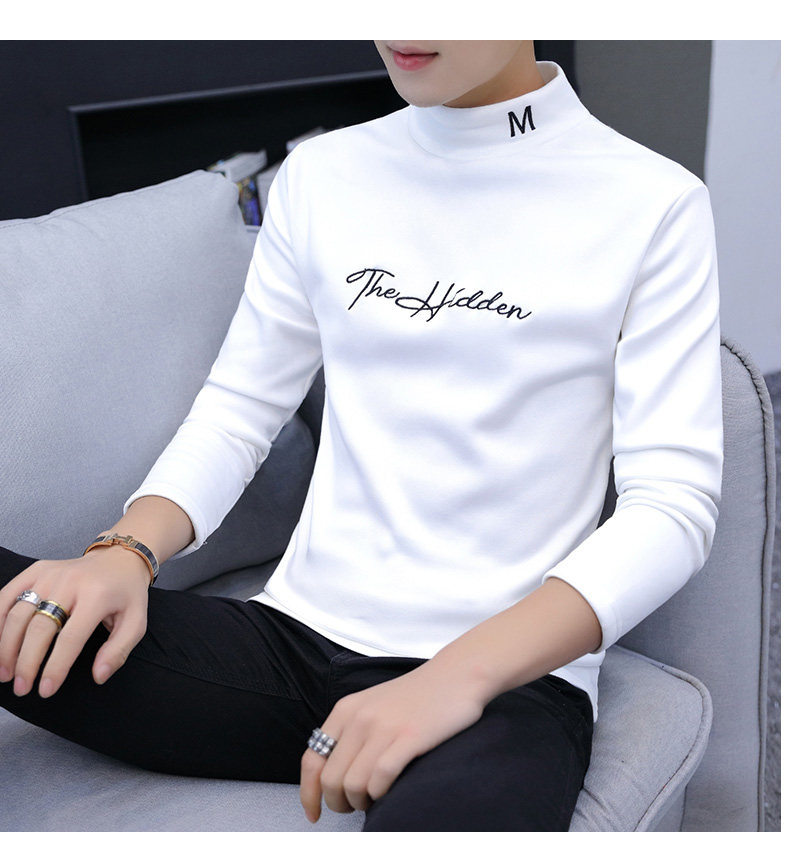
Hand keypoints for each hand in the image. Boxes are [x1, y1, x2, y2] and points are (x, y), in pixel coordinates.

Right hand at [0, 548, 149, 697]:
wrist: (119, 559)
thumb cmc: (126, 595)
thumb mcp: (136, 622)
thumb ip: (118, 651)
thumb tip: (99, 676)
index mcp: (97, 596)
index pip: (71, 638)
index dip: (56, 667)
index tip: (46, 690)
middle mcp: (70, 582)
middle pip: (39, 628)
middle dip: (26, 663)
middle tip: (22, 688)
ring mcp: (50, 574)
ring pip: (17, 614)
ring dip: (6, 647)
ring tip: (6, 673)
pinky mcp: (36, 570)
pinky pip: (7, 595)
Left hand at [299, 662, 485, 822]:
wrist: (456, 675)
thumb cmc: (416, 696)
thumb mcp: (372, 704)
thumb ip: (350, 732)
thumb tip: (331, 775)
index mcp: (346, 710)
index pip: (311, 759)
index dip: (309, 793)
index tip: (314, 813)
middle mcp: (360, 717)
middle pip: (331, 779)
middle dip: (338, 803)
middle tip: (354, 806)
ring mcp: (384, 727)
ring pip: (353, 784)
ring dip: (361, 803)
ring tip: (373, 800)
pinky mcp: (409, 737)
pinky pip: (381, 779)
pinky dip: (381, 794)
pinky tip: (389, 790)